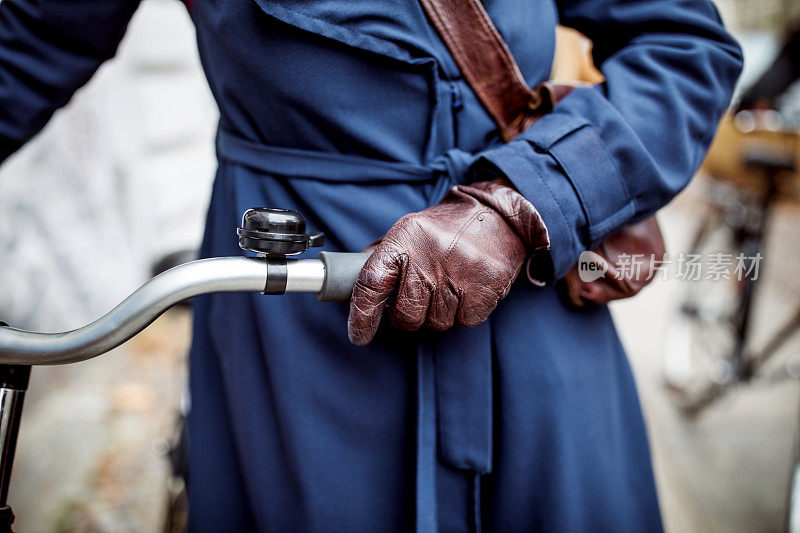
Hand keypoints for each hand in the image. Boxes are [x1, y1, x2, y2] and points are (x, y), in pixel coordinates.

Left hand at [347, 181, 548, 345]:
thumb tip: (352, 290)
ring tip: (448, 286)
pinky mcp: (486, 287)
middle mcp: (431, 256)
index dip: (362, 315)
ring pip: (437, 323)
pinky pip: (465, 322)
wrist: (497, 216)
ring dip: (438, 314)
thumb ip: (383, 260)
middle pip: (406, 315)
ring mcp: (461, 272)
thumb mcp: (409, 232)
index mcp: (406, 239)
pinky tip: (467, 290)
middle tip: (419, 299)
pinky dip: (464, 313)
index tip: (358, 335)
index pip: (372, 283)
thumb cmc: (446, 230)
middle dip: (408, 316)